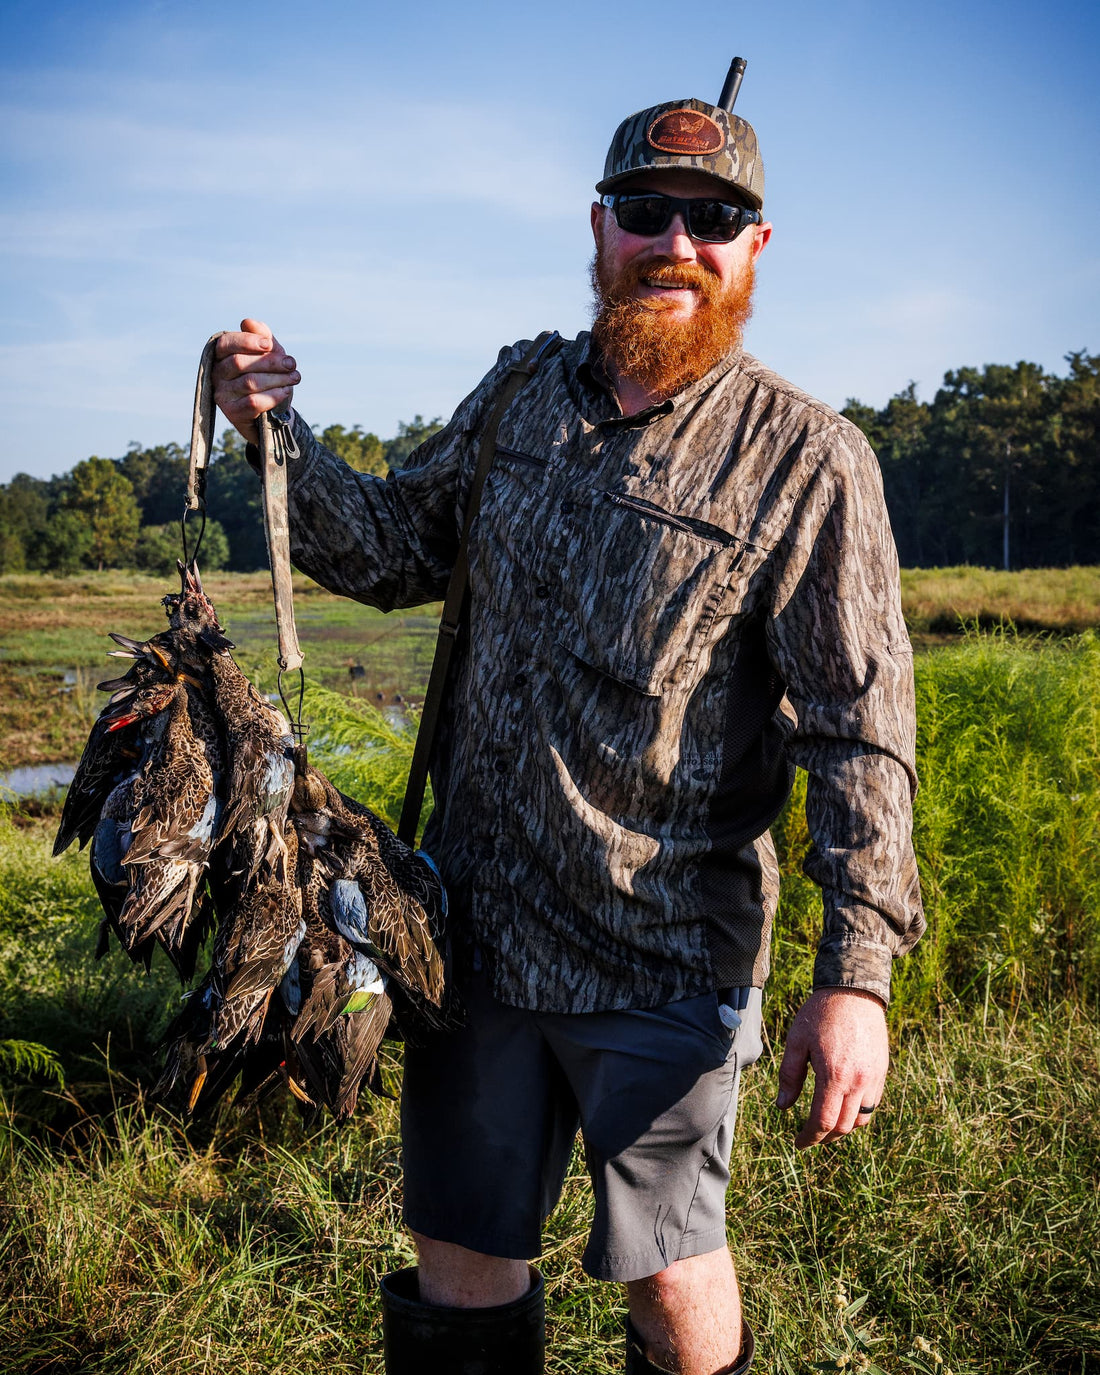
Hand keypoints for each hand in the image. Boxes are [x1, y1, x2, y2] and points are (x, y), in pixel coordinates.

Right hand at [213, 317, 300, 444]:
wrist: (272, 412)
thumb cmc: (268, 376)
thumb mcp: (268, 354)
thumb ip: (261, 336)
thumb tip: (248, 322)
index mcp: (221, 356)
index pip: (226, 343)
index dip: (248, 341)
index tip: (269, 345)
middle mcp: (217, 374)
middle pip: (239, 363)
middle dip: (270, 362)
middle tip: (291, 364)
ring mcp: (222, 394)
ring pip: (249, 382)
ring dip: (277, 379)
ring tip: (294, 378)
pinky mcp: (232, 413)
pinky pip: (253, 402)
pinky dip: (273, 395)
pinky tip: (285, 391)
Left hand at [776, 988, 888, 1148]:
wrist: (854, 992)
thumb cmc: (821, 1014)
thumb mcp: (797, 1041)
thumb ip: (789, 1076)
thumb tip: (782, 1106)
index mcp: (834, 1075)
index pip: (823, 1121)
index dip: (809, 1137)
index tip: (799, 1142)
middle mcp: (858, 1081)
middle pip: (843, 1126)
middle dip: (824, 1137)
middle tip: (809, 1136)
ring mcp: (874, 1078)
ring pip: (861, 1119)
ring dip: (843, 1128)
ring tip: (826, 1125)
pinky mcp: (881, 1072)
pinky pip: (872, 1104)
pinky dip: (857, 1113)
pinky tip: (843, 1106)